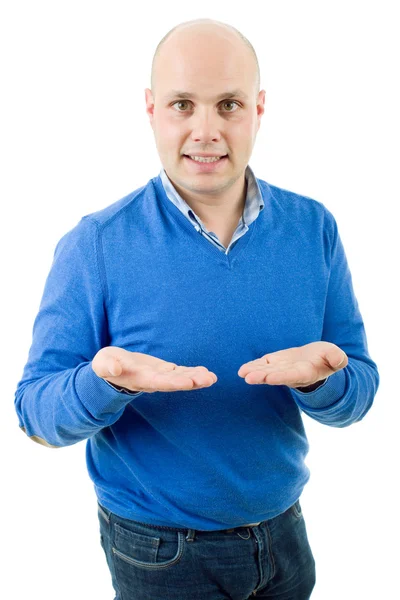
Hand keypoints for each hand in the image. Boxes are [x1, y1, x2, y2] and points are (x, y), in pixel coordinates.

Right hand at [92, 346, 217, 392]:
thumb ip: (107, 366)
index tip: (189, 381)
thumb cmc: (105, 366)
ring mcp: (160, 376)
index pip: (159, 382)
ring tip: (212, 378)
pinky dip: (193, 372)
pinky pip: (181, 372)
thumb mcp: (102, 364)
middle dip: (192, 381)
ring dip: (197, 378)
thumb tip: (114, 369)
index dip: (174, 381)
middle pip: (175, 382)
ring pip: (181, 378)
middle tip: (209, 379)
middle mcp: (153, 381)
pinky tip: (207, 373)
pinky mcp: (163, 370)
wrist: (110, 370)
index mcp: (140, 379)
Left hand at [237, 341, 347, 388]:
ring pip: (266, 372)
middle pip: (275, 376)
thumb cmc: (327, 358)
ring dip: (254, 372)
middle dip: (262, 377)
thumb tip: (338, 358)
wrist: (317, 360)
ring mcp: (281, 369)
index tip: (270, 378)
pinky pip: (262, 365)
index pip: (292, 376)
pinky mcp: (274, 363)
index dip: (281, 377)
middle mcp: (291, 374)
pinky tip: (242, 370)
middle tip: (249, 378)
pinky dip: (253, 366)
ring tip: (242, 373)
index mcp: (306, 373)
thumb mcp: (335, 356)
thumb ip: (336, 358)